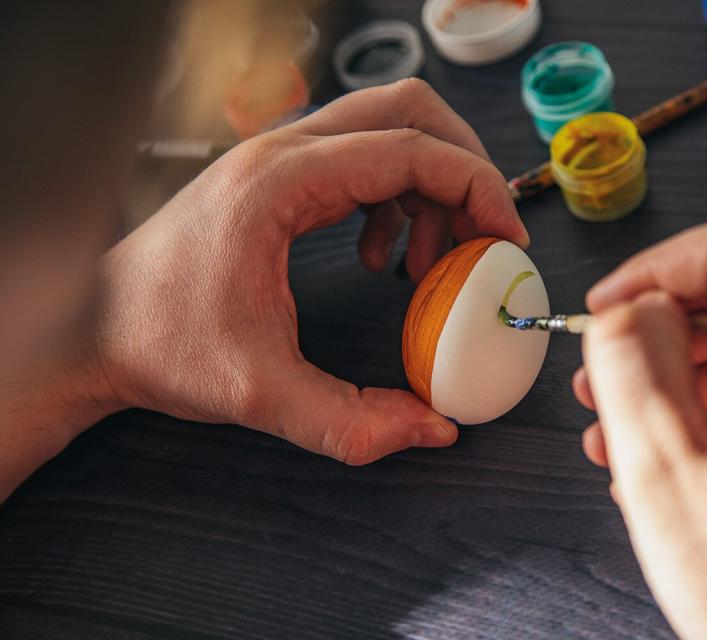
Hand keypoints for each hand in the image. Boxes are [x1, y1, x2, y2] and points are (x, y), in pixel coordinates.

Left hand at [95, 78, 527, 463]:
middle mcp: (282, 151)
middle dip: (464, 169)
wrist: (92, 328)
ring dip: (430, 190)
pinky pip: (362, 162)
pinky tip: (380, 261)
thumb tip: (434, 427)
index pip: (411, 150)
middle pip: (409, 112)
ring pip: (389, 131)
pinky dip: (395, 201)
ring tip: (427, 265)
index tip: (506, 243)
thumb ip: (352, 422)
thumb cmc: (160, 343)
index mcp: (282, 182)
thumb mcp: (259, 394)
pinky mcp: (277, 178)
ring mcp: (278, 158)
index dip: (478, 190)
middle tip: (485, 237)